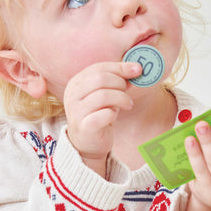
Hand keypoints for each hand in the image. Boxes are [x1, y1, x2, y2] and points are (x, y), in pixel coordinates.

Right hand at [63, 61, 140, 176]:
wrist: (87, 142)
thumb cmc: (98, 113)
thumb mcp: (105, 93)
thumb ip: (116, 80)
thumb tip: (135, 69)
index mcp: (76, 83)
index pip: (98, 68)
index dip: (119, 67)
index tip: (137, 69)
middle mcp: (72, 95)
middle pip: (100, 79)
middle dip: (120, 83)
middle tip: (127, 90)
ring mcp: (76, 111)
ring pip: (103, 95)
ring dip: (121, 98)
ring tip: (127, 104)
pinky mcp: (84, 127)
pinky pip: (105, 114)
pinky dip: (114, 113)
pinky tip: (115, 115)